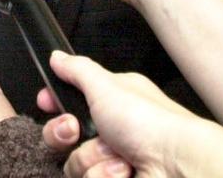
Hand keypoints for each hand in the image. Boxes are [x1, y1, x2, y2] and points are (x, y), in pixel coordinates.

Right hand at [49, 52, 200, 177]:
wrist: (176, 165)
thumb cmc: (149, 122)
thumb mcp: (106, 86)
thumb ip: (77, 70)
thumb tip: (57, 57)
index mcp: (110, 102)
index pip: (70, 101)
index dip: (54, 104)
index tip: (46, 102)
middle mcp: (110, 131)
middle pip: (62, 136)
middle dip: (63, 133)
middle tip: (75, 129)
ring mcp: (111, 160)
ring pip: (74, 163)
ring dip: (93, 159)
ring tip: (119, 157)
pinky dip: (104, 176)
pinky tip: (125, 171)